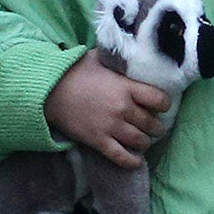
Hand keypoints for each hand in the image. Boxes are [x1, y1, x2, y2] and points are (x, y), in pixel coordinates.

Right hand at [44, 50, 170, 168]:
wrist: (49, 91)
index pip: (159, 100)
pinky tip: (137, 160)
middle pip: (152, 124)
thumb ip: (119, 60)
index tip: (161, 105)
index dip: (164, 104)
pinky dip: (132, 161)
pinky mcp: (98, 141)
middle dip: (156, 127)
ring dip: (146, 142)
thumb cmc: (75, 72)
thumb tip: (132, 52)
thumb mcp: (100, 58)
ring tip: (145, 140)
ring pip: (140, 142)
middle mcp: (122, 109)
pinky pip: (121, 157)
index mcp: (126, 87)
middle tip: (154, 126)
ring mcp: (111, 127)